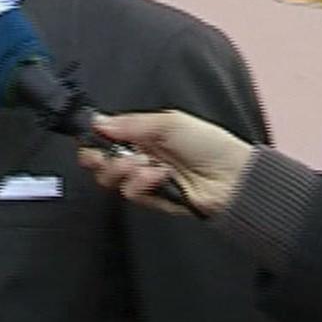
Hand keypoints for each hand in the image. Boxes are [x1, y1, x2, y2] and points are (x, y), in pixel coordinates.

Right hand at [77, 110, 253, 216]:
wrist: (232, 179)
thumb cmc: (207, 144)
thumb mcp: (170, 123)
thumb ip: (131, 124)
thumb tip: (97, 122)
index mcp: (142, 134)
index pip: (106, 136)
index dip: (93, 137)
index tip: (89, 136)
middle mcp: (138, 156)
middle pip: (99, 161)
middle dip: (97, 157)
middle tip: (101, 156)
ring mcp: (143, 179)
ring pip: (111, 179)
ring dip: (122, 169)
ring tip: (144, 164)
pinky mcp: (150, 200)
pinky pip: (131, 193)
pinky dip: (141, 183)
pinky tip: (160, 176)